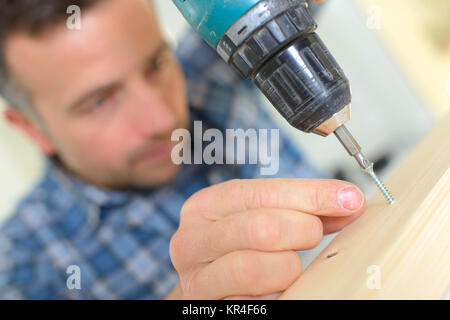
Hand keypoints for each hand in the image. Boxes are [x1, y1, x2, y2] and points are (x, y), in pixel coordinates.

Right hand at [168, 178, 365, 298]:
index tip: (349, 199)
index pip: (262, 193)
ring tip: (291, 265)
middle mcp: (191, 241)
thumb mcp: (259, 215)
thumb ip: (299, 207)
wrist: (210, 283)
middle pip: (262, 229)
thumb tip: (349, 202)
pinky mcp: (207, 308)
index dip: (310, 195)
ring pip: (256, 269)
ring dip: (289, 268)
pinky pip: (255, 302)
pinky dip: (278, 292)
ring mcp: (196, 279)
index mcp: (204, 207)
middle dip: (303, 231)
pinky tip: (280, 286)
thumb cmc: (238, 247)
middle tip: (314, 236)